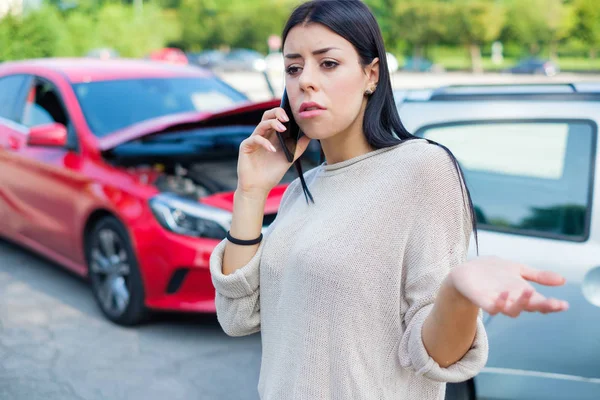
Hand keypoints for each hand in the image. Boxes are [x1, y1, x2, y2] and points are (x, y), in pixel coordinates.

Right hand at [237, 107, 311, 196]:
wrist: (259, 188)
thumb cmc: (272, 173)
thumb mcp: (289, 158)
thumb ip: (298, 146)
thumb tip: (310, 135)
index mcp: (272, 136)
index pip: (276, 118)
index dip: (283, 113)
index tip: (294, 116)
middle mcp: (262, 135)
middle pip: (267, 116)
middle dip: (277, 113)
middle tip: (287, 118)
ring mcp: (253, 140)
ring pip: (261, 124)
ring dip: (273, 124)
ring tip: (283, 129)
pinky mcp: (246, 147)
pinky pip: (255, 139)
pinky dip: (264, 142)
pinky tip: (272, 150)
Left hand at [449, 256, 568, 316]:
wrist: (467, 271)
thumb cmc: (495, 272)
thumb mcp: (519, 270)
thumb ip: (539, 276)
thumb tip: (563, 280)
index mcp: (523, 294)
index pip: (540, 302)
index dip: (552, 305)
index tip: (564, 305)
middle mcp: (513, 301)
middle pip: (530, 308)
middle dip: (542, 306)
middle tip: (553, 303)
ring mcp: (498, 302)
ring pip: (512, 311)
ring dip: (521, 303)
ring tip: (528, 291)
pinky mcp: (482, 301)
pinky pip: (492, 308)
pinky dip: (499, 304)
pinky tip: (504, 294)